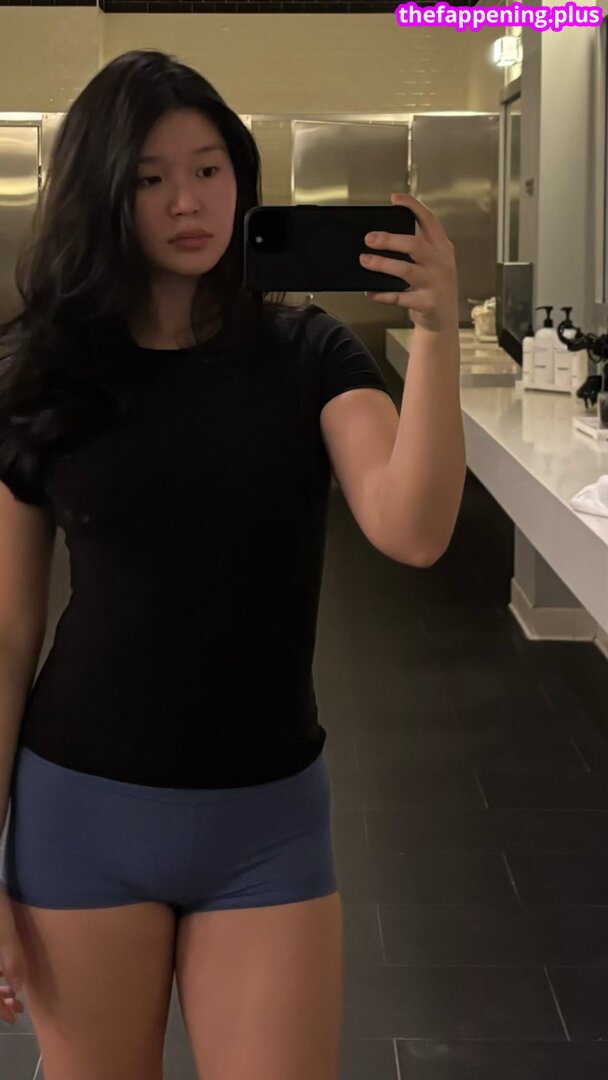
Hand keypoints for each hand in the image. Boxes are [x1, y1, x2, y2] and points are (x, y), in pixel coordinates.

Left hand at [360, 191, 458, 334]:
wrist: (443, 320)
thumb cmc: (433, 287)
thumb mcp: (433, 263)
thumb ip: (417, 249)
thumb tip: (383, 237)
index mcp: (442, 248)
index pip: (429, 220)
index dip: (412, 207)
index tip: (395, 198)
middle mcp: (441, 263)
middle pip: (415, 244)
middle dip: (390, 239)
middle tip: (369, 238)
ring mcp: (434, 283)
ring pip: (406, 270)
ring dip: (382, 264)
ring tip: (364, 260)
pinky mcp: (426, 302)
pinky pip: (399, 296)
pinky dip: (382, 294)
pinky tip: (369, 291)